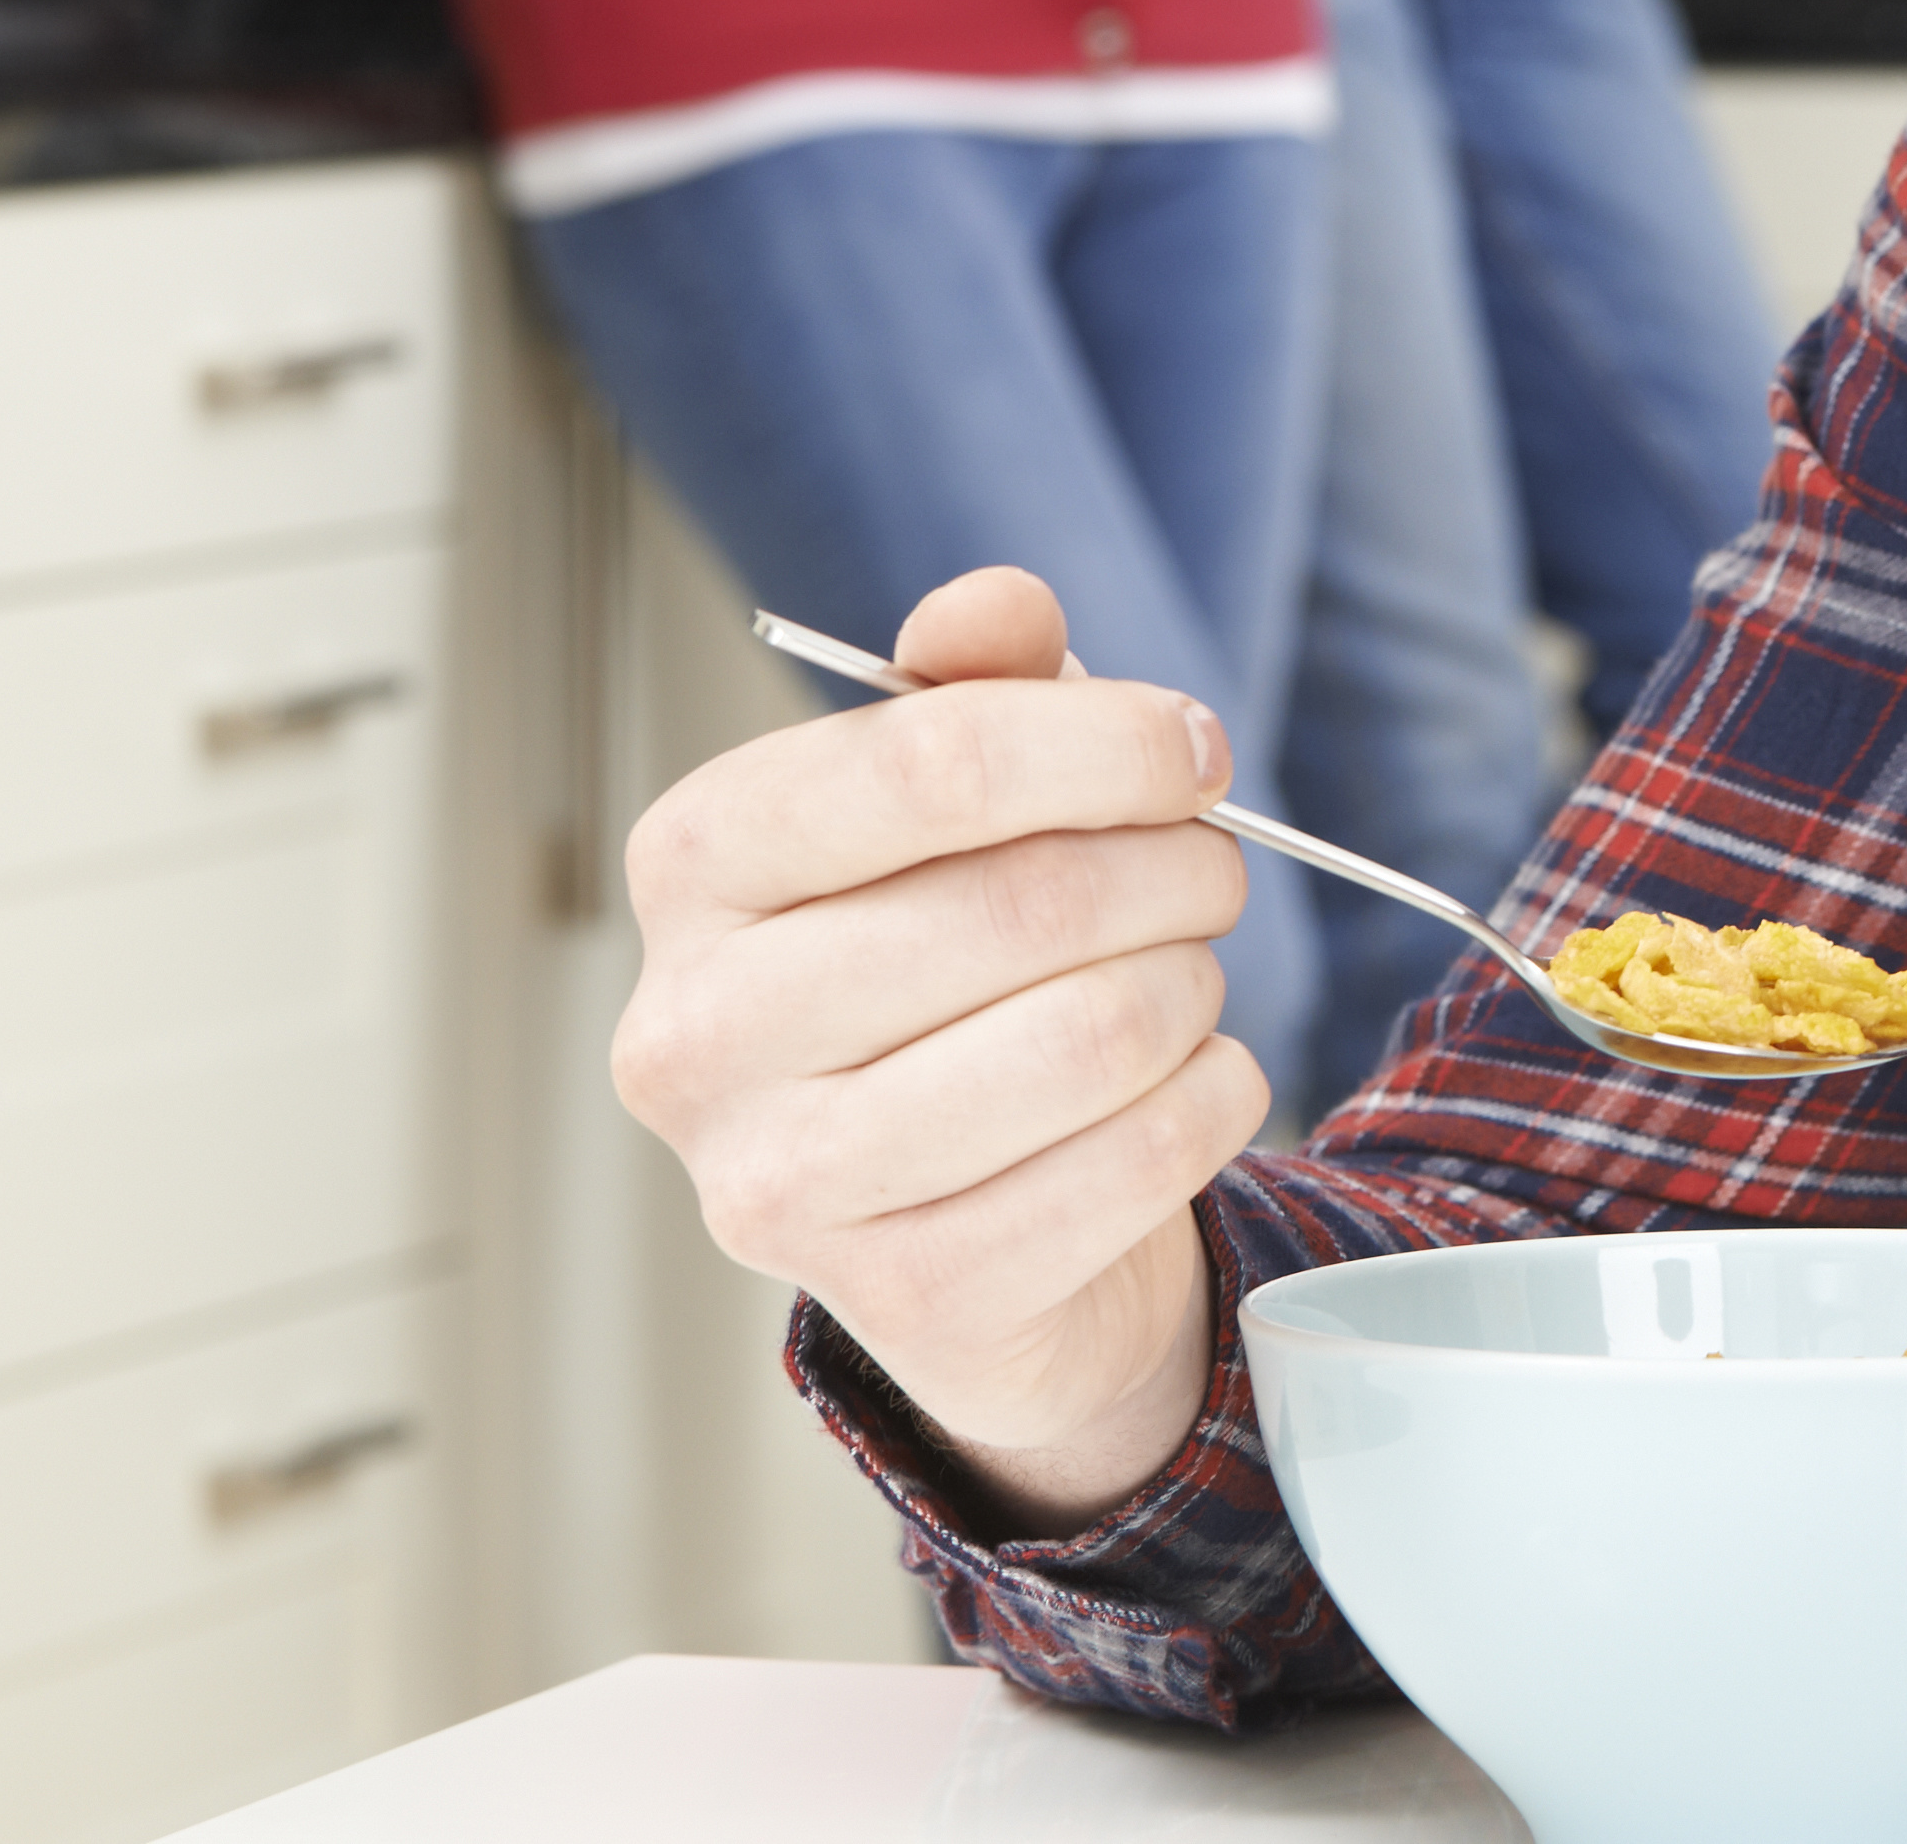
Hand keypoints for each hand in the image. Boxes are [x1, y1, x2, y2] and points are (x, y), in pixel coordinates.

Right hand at [605, 568, 1261, 1534]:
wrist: (960, 1218)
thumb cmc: (956, 964)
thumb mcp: (958, 803)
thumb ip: (976, 685)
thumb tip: (998, 604)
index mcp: (693, 867)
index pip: (928, 762)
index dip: (1105, 743)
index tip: (1198, 751)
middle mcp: (695, 1034)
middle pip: (1029, 901)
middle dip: (1176, 871)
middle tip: (1211, 874)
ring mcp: (777, 1187)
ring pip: (1092, 1035)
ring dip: (1192, 989)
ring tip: (1183, 980)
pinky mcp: (902, 1301)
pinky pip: (1135, 1162)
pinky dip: (1213, 1100)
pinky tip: (1193, 1078)